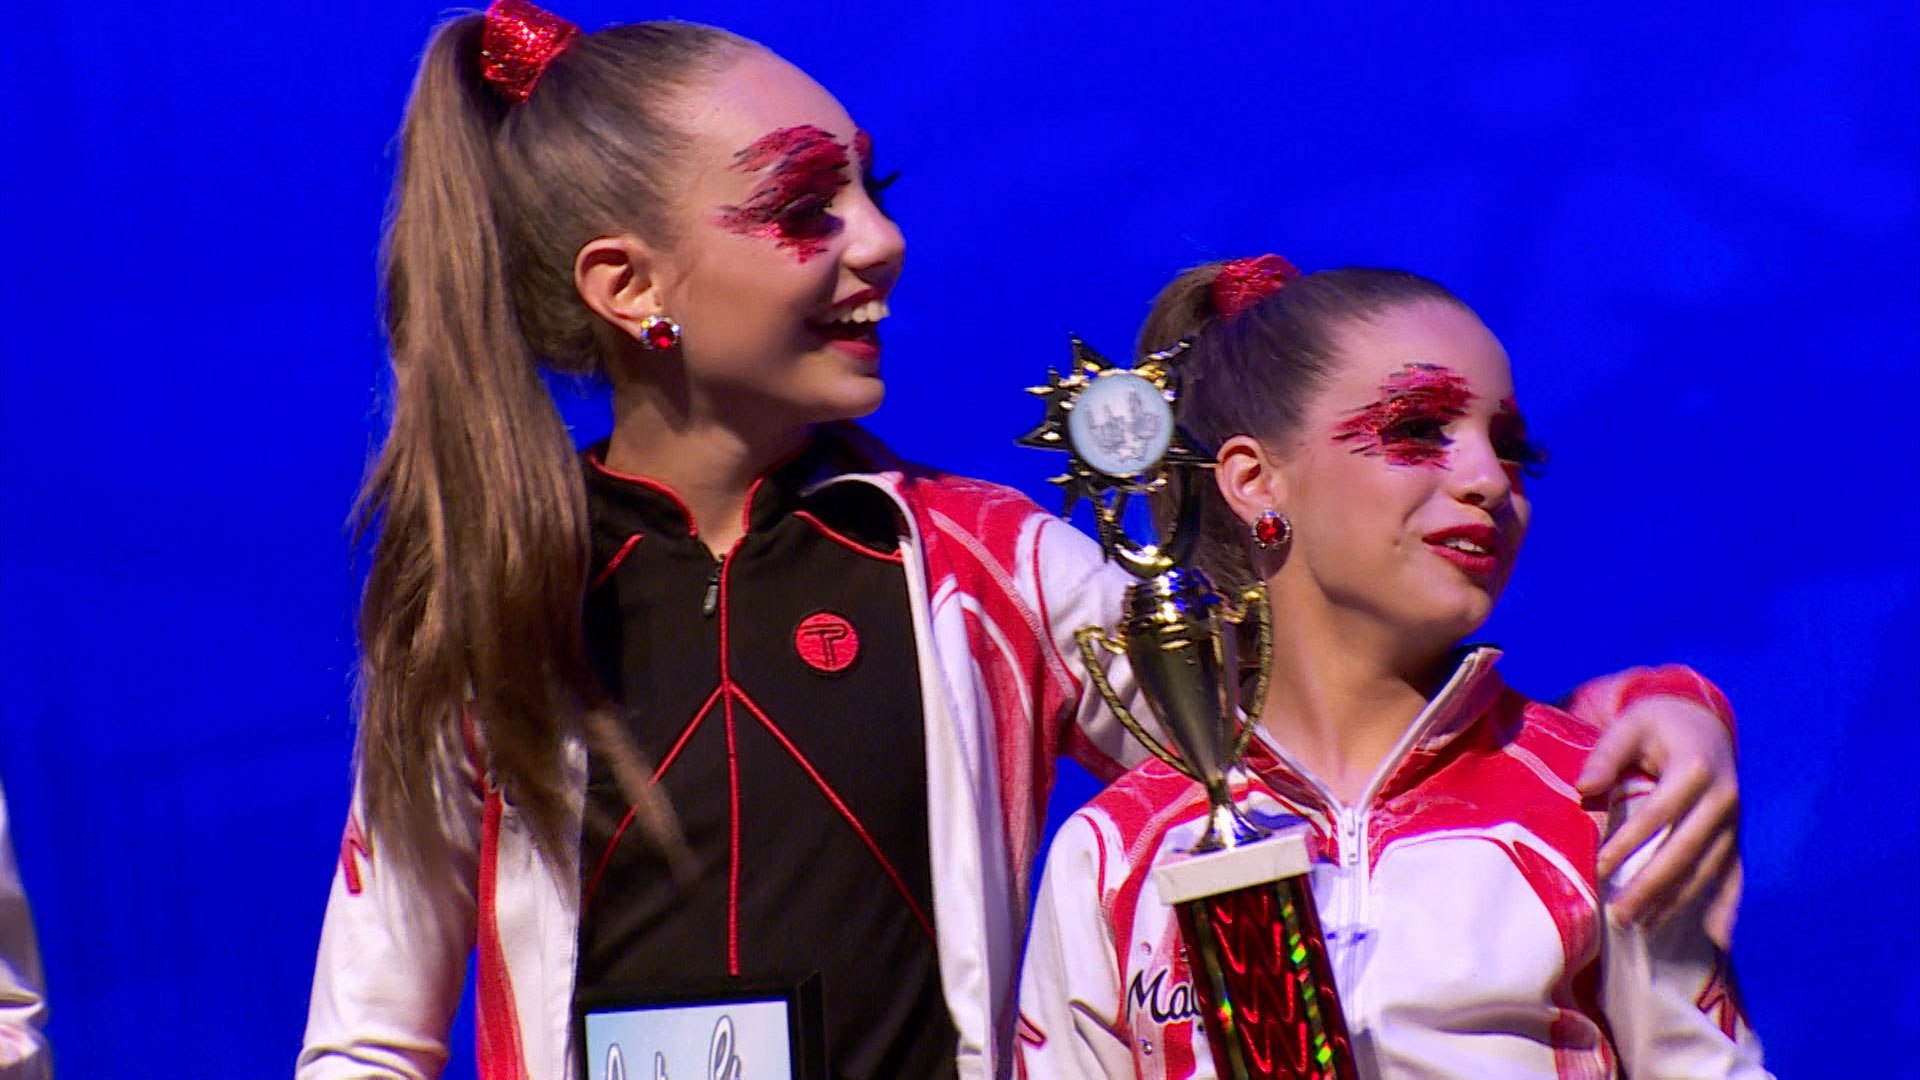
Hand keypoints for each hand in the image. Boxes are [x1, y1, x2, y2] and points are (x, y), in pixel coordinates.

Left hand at [1576, 695, 1740, 946]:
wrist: (1703, 722)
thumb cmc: (1658, 725)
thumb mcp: (1630, 725)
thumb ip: (1606, 753)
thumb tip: (1583, 787)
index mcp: (1696, 766)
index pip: (1659, 813)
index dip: (1629, 842)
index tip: (1599, 868)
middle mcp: (1724, 797)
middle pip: (1685, 850)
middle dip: (1652, 885)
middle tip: (1618, 914)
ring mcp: (1735, 820)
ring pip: (1708, 868)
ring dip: (1677, 901)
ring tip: (1642, 926)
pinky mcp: (1737, 835)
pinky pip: (1734, 875)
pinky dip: (1726, 907)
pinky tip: (1717, 940)